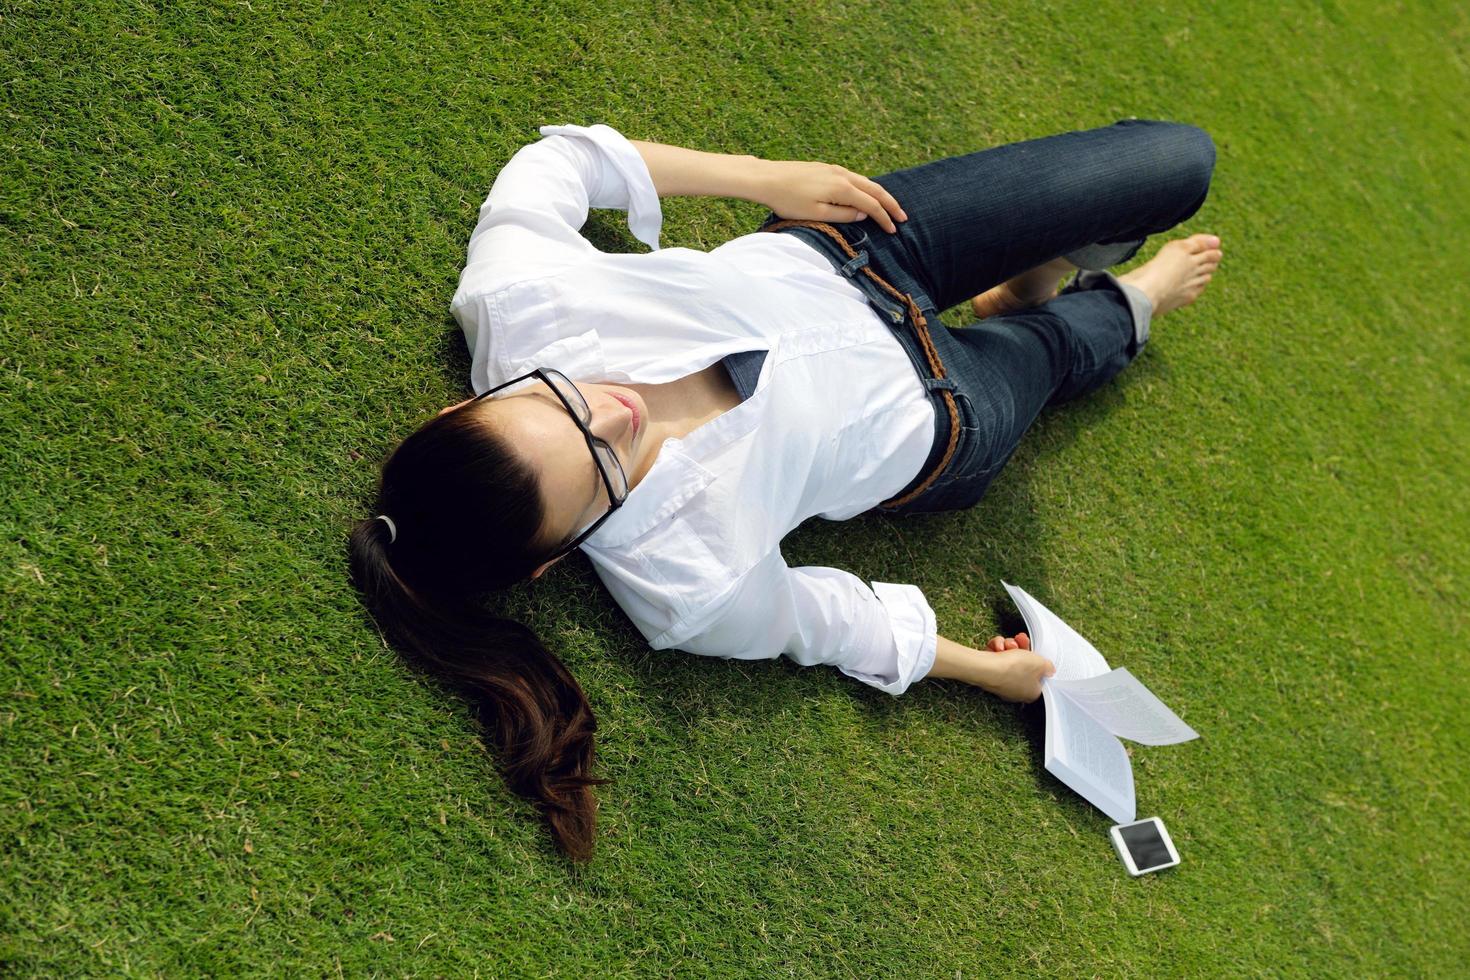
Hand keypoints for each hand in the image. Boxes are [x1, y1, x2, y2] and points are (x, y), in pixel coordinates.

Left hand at [755, 160, 907, 232]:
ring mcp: (835, 169)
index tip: (894, 230)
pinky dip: (866, 187)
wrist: (767, 178)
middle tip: (903, 217)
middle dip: (890, 204)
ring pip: (865, 181)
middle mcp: (842, 175)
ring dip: (880, 194)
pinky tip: (866, 194)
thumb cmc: (788, 200)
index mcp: (842, 188)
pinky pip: (854, 178)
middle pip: (875, 189)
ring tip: (890, 206)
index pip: (871, 205)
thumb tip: (862, 215)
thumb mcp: (816, 214)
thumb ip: (842, 215)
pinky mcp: (826, 168)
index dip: (884, 218)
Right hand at [981, 632, 1055, 702]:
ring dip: (1009, 646)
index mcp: (1032, 692)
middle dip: (1022, 649)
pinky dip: (997, 649)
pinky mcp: (989, 674)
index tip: (1036, 651)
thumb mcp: (1040, 663)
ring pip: (1010, 659)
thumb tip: (1049, 670)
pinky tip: (996, 648)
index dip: (1038, 661)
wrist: (986, 668)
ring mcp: (1002, 683)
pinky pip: (997, 658)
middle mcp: (1017, 691)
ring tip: (1007, 645)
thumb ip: (1048, 666)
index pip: (1040, 676)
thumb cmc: (1014, 668)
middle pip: (1024, 665)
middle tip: (1021, 640)